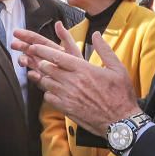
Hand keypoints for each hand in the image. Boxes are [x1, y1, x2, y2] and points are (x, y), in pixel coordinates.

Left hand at [13, 22, 138, 133]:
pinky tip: (54, 90)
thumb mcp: (118, 68)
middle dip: (41, 62)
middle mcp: (72, 82)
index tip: (34, 46)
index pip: (56, 56)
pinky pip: (49, 98)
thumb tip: (96, 34)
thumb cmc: (120, 94)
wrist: (120, 121)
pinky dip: (48, 92)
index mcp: (83, 69)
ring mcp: (68, 96)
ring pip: (46, 82)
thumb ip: (104, 49)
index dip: (42, 50)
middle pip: (47, 68)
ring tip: (47, 74)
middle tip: (39, 59)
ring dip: (44, 77)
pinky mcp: (66, 108)